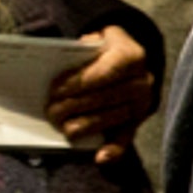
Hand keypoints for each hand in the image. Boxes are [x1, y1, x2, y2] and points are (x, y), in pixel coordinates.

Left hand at [45, 24, 155, 163]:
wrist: (132, 58)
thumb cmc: (107, 47)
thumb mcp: (100, 35)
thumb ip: (86, 46)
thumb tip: (60, 62)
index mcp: (132, 57)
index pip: (102, 74)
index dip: (77, 83)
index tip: (55, 90)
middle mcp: (142, 82)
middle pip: (101, 99)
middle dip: (72, 105)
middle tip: (50, 109)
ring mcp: (141, 104)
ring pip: (106, 119)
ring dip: (80, 124)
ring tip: (59, 123)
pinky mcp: (137, 121)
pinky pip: (125, 138)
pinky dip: (114, 150)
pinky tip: (100, 157)